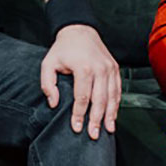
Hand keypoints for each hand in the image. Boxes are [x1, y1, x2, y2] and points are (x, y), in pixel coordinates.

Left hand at [40, 24, 122, 138]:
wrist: (80, 30)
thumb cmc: (63, 49)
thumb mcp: (48, 63)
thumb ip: (48, 84)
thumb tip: (54, 103)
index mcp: (84, 67)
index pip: (83, 97)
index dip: (79, 114)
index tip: (76, 128)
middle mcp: (100, 68)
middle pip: (100, 99)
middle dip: (97, 120)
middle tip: (93, 135)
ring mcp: (110, 68)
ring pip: (112, 96)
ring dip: (110, 115)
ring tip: (107, 130)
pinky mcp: (115, 69)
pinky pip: (118, 90)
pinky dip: (116, 105)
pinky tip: (113, 116)